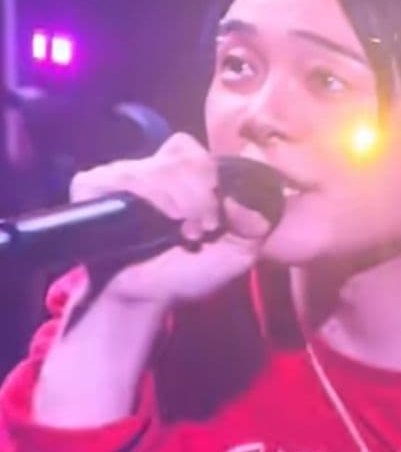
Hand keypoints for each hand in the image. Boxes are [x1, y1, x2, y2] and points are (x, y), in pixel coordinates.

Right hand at [69, 133, 271, 308]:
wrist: (146, 298)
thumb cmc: (187, 273)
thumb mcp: (237, 253)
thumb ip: (256, 224)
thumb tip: (239, 197)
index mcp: (183, 174)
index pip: (196, 152)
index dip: (210, 181)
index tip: (214, 220)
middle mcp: (151, 167)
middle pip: (183, 156)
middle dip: (199, 196)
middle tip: (198, 231)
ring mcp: (120, 173)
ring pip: (158, 165)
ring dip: (177, 201)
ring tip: (180, 233)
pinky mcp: (92, 185)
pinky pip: (122, 174)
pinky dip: (146, 194)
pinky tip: (152, 220)